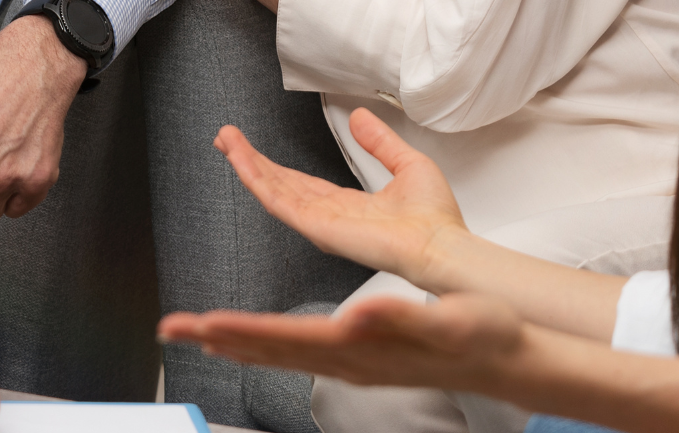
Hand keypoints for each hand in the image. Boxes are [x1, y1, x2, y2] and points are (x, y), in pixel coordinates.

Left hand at [162, 295, 678, 432]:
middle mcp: (348, 359)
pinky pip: (301, 350)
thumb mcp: (444, 318)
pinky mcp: (362, 355)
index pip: (285, 339)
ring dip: (238, 342)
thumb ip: (399, 318)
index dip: (240, 331)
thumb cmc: (479, 331)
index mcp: (359, 347)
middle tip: (171, 329)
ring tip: (199, 334)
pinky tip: (260, 339)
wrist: (507, 356)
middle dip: (220, 339)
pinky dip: (270, 343)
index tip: (199, 324)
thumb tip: (355, 316)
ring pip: (282, 353)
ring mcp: (353, 361)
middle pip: (271, 351)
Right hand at [218, 108, 467, 290]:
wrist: (441, 245)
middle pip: (280, 185)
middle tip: (226, 138)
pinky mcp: (318, 227)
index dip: (277, 165)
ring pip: (274, 190)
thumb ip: (380, 141)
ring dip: (247, 164)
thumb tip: (359, 116)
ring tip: (225, 141)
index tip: (256, 147)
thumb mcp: (407, 164)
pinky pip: (279, 201)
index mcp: (349, 206)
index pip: (303, 184)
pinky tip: (241, 162)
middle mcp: (330, 217)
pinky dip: (257, 179)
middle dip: (252, 162)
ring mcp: (321, 224)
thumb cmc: (435, 220)